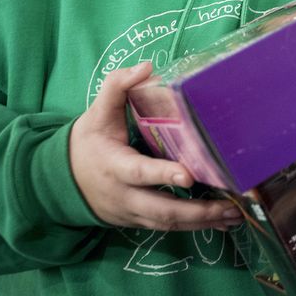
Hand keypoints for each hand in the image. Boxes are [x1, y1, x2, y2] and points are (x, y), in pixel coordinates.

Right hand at [68, 63, 243, 230]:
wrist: (60, 182)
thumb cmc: (86, 143)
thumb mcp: (96, 113)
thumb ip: (117, 87)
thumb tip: (146, 67)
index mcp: (114, 166)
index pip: (139, 172)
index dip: (162, 174)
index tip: (188, 175)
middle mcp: (124, 195)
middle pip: (162, 209)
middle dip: (197, 210)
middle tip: (230, 206)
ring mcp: (131, 212)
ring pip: (168, 224)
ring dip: (202, 222)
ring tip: (235, 216)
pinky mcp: (138, 222)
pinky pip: (168, 228)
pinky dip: (195, 227)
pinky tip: (222, 223)